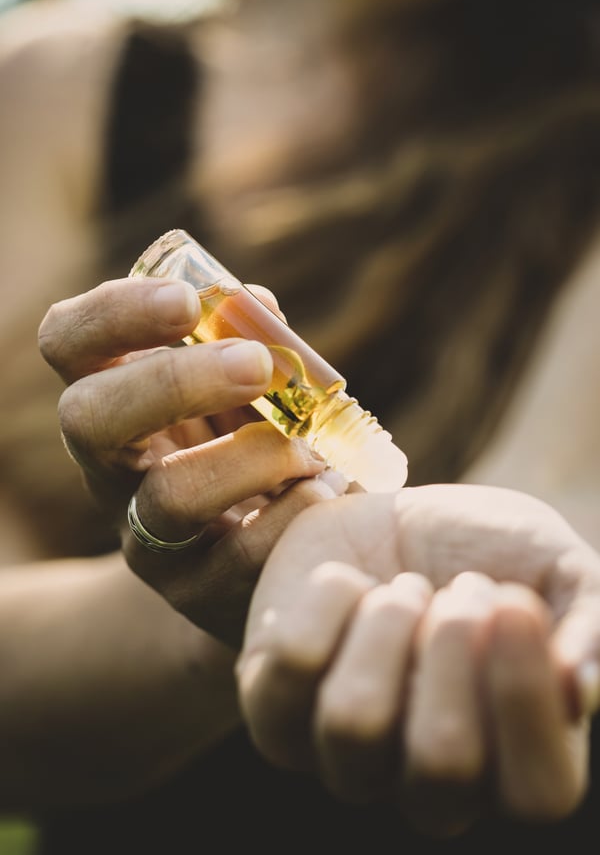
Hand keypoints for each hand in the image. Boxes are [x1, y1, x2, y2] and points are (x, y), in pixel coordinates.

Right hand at [38, 276, 345, 645]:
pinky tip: (328, 491)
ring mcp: (144, 536)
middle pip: (88, 417)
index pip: (68, 342)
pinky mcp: (193, 591)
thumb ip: (245, 345)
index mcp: (113, 399)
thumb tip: (259, 304)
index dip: (113, 313)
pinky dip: (292, 513)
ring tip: (309, 447)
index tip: (185, 299)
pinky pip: (236, 558)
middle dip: (174, 381)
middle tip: (256, 365)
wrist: (249, 561)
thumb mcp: (238, 392)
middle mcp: (108, 468)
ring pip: (168, 497)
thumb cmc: (244, 448)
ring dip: (251, 459)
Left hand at [236, 484, 599, 834]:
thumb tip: (584, 689)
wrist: (394, 515)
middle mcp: (424, 782)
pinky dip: (330, 600)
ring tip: (404, 590)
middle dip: (452, 645)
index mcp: (510, 765)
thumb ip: (590, 620)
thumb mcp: (556, 566)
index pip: (536, 792)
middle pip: (441, 763)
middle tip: (459, 590)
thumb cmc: (483, 551)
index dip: (525, 694)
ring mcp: (341, 754)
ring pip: (355, 722)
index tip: (513, 600)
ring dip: (389, 624)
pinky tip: (351, 584)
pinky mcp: (274, 706)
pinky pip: (292, 666)